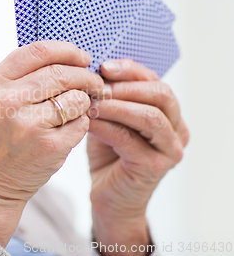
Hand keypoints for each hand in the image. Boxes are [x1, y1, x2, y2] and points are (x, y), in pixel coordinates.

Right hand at [0, 41, 103, 245]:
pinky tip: (68, 132)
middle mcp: (8, 100)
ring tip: (76, 111)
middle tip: (94, 84)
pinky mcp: (49, 146)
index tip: (82, 57)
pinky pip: (80, 124)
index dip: (67, 50)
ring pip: (76, 98)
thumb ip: (17, 80)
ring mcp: (29, 124)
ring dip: (83, 102)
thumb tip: (63, 60)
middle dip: (85, 76)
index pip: (38, 51)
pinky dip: (81, 125)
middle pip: (62, 73)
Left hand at [88, 59, 189, 254]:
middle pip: (161, 94)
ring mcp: (169, 150)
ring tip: (91, 102)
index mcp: (169, 114)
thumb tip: (91, 72)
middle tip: (97, 85)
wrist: (110, 198)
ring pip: (150, 116)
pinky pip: (128, 138)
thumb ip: (110, 99)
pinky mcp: (154, 167)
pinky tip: (87, 121)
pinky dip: (106, 126)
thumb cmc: (108, 156)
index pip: (155, 81)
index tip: (103, 66)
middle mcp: (177, 130)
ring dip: (116, 105)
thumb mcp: (111, 120)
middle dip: (126, 86)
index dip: (129, 70)